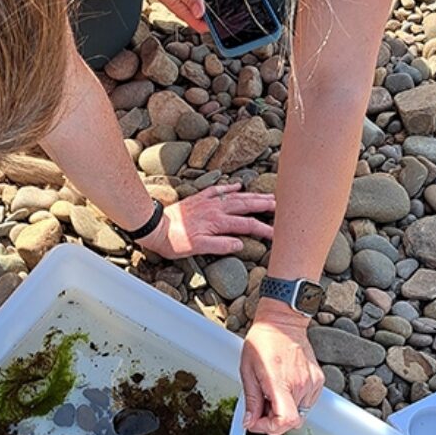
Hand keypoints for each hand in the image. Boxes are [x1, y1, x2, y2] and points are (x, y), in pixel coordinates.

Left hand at [137, 183, 273, 258]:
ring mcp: (207, 202)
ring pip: (235, 196)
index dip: (264, 229)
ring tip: (268, 195)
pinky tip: (239, 185)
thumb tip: (240, 244)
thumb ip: (221, 245)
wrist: (154, 227)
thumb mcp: (198, 249)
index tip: (278, 234)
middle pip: (246, 205)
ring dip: (253, 196)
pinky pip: (217, 189)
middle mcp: (215, 209)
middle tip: (281, 205)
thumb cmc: (174, 241)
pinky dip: (229, 187)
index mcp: (218, 222)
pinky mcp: (198, 199)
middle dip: (265, 205)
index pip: (247, 225)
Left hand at [240, 300, 325, 434]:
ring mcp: (312, 382)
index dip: (269, 428)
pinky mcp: (318, 380)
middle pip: (291, 421)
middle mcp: (300, 384)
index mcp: (280, 381)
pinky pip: (307, 403)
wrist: (282, 323)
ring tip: (272, 393)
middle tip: (260, 407)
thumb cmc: (263, 341)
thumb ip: (251, 400)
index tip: (256, 422)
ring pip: (300, 414)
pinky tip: (284, 387)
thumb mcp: (247, 370)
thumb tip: (250, 421)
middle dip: (273, 420)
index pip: (284, 421)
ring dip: (284, 411)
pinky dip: (295, 402)